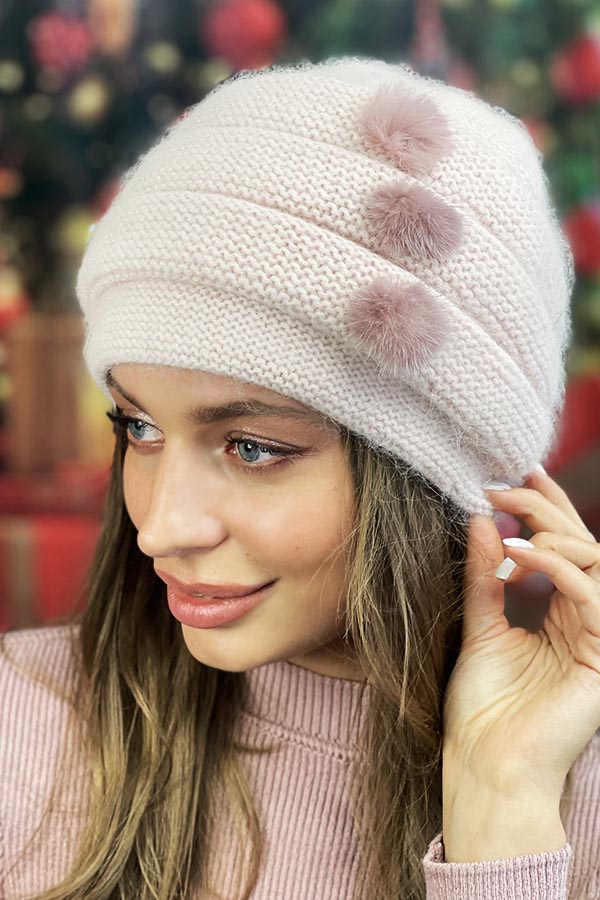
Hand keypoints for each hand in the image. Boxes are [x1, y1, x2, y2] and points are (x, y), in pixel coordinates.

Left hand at [442, 468, 599, 798]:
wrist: (484, 764)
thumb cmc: (482, 706)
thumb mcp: (479, 625)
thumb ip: (484, 575)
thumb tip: (480, 520)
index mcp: (559, 616)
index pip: (562, 551)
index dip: (547, 510)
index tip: (517, 476)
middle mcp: (584, 623)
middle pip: (584, 548)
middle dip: (548, 510)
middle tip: (507, 487)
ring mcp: (596, 640)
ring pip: (597, 565)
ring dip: (555, 533)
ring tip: (513, 521)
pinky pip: (591, 597)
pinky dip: (555, 568)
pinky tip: (518, 553)